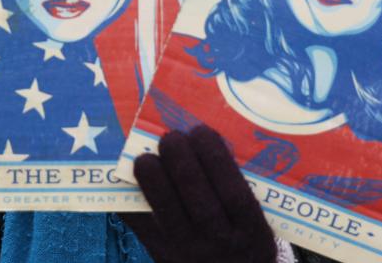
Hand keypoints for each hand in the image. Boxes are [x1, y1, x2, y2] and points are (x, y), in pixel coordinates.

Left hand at [121, 125, 277, 262]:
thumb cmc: (242, 240)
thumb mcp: (256, 223)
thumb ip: (238, 188)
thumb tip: (202, 139)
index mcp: (252, 231)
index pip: (234, 193)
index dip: (216, 159)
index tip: (202, 130)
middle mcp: (222, 243)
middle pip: (199, 199)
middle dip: (181, 161)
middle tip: (170, 137)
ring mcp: (190, 252)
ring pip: (168, 211)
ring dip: (153, 178)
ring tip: (145, 156)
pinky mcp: (162, 256)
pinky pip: (142, 227)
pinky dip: (130, 200)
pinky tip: (125, 180)